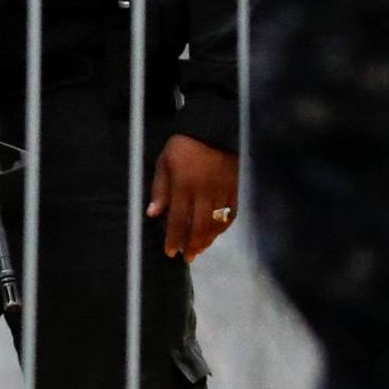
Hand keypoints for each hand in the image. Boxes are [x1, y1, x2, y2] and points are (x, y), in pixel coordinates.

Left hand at [147, 133, 238, 259]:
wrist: (212, 129)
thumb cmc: (182, 147)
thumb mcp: (164, 163)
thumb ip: (159, 189)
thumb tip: (152, 214)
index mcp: (183, 185)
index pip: (177, 219)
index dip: (173, 238)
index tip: (170, 252)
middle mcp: (204, 191)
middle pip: (198, 226)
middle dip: (192, 245)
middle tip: (188, 258)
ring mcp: (222, 191)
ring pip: (216, 223)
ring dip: (208, 240)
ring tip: (200, 250)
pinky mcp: (235, 188)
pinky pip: (231, 213)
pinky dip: (223, 227)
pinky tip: (216, 234)